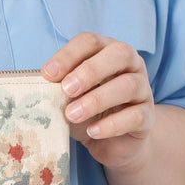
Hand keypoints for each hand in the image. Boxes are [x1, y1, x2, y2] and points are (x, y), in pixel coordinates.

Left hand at [42, 32, 154, 172]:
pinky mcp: (148, 117)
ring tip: (72, 115)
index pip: (90, 41)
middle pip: (119, 54)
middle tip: (66, 89)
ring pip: (128, 85)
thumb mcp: (68, 97)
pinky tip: (92, 132)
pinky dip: (112, 124)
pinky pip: (136, 116)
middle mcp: (130, 65)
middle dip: (90, 70)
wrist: (111, 143)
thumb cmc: (86, 112)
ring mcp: (142, 90)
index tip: (47, 74)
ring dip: (96, 99)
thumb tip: (37, 85)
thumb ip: (57, 87)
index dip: (69, 55)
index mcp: (106, 52)